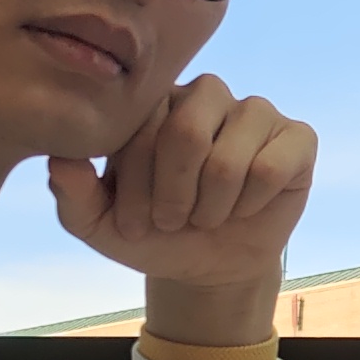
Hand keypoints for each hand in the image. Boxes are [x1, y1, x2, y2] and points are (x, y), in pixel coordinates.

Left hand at [48, 75, 316, 343]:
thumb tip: (62, 160)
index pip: (142, 124)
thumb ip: (72, 193)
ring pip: (231, 154)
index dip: (138, 184)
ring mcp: (255, 111)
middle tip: (173, 222)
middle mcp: (207, 94)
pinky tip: (246, 208)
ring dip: (213, 204)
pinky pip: (274, 165)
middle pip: (187, 132)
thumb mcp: (98, 225)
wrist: (207, 265)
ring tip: (208, 217)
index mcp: (156, 101)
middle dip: (175, 194)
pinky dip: (254, 201)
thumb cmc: (152, 232)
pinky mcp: (297, 137)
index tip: (136, 224)